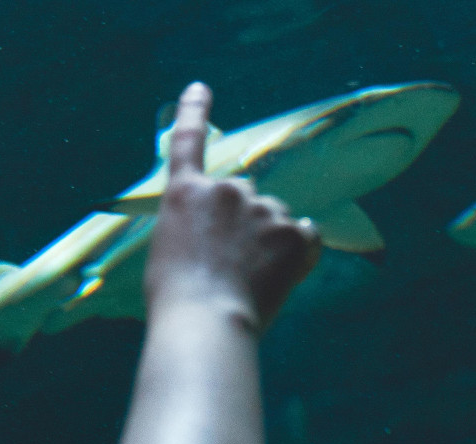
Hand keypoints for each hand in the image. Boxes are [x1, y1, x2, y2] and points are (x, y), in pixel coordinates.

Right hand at [143, 82, 320, 330]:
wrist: (205, 321)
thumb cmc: (175, 297)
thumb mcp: (169, 249)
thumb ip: (195, 226)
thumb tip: (224, 236)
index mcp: (185, 193)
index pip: (187, 142)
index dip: (193, 113)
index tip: (199, 89)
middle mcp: (226, 189)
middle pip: (243, 195)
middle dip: (242, 221)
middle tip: (228, 263)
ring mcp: (262, 208)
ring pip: (274, 218)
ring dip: (268, 241)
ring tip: (249, 280)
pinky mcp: (294, 232)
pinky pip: (306, 235)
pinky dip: (298, 252)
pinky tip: (280, 276)